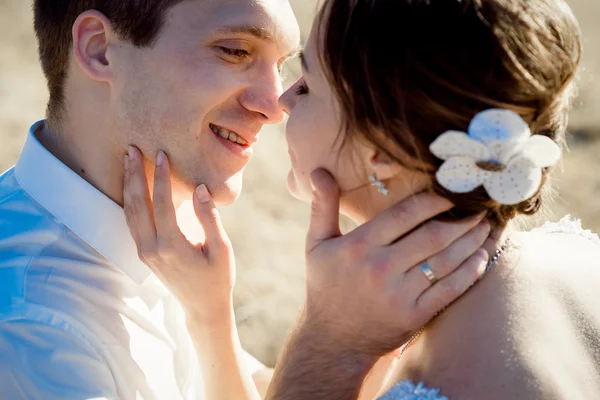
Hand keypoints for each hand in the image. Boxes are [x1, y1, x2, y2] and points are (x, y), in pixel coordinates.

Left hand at [123, 147, 234, 323]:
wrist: (203, 307)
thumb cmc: (217, 277)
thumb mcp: (221, 248)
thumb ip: (208, 218)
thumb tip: (199, 188)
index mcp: (172, 246)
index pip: (161, 203)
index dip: (161, 177)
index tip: (161, 154)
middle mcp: (152, 249)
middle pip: (137, 204)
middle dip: (134, 174)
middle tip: (132, 149)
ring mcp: (144, 252)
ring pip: (129, 212)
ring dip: (127, 185)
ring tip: (128, 161)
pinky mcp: (144, 254)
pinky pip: (131, 222)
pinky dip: (129, 200)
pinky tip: (131, 186)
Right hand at [301, 169, 489, 359]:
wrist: (333, 340)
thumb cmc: (325, 285)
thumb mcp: (316, 244)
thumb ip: (322, 205)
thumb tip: (318, 169)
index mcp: (358, 246)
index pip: (404, 214)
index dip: (434, 200)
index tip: (452, 190)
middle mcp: (379, 269)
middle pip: (432, 236)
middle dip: (461, 218)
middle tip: (480, 205)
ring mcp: (398, 295)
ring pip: (445, 261)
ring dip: (471, 241)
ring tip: (485, 226)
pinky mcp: (413, 316)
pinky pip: (449, 290)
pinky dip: (469, 272)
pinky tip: (480, 256)